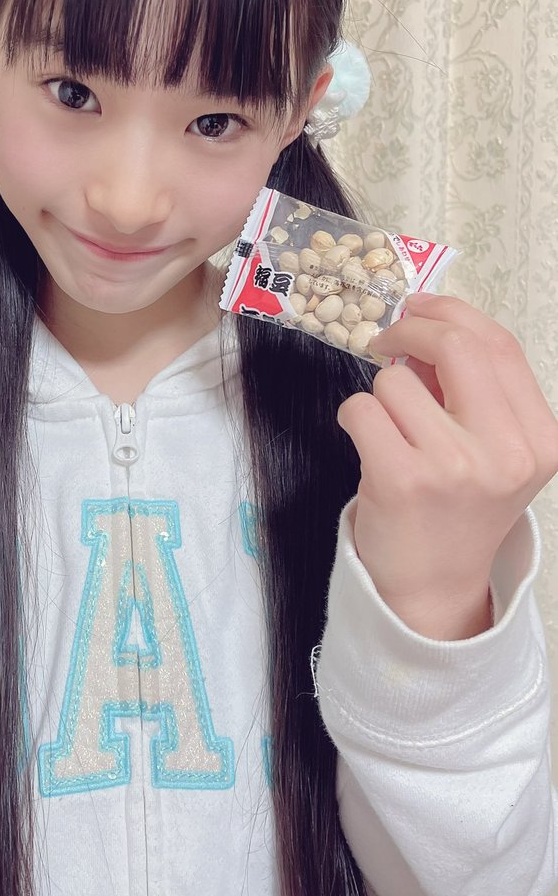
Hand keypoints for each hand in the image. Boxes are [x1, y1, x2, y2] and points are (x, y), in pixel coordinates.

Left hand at [336, 293, 557, 639]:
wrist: (433, 588)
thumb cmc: (455, 509)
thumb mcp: (491, 451)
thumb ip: (470, 390)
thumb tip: (422, 325)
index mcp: (540, 439)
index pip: (500, 346)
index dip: (452, 313)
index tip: (419, 307)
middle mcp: (507, 453)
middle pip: (456, 347)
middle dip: (410, 330)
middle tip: (386, 341)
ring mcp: (456, 467)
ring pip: (396, 381)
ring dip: (381, 396)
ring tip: (392, 436)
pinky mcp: (403, 480)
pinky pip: (362, 408)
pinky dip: (355, 418)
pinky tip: (369, 448)